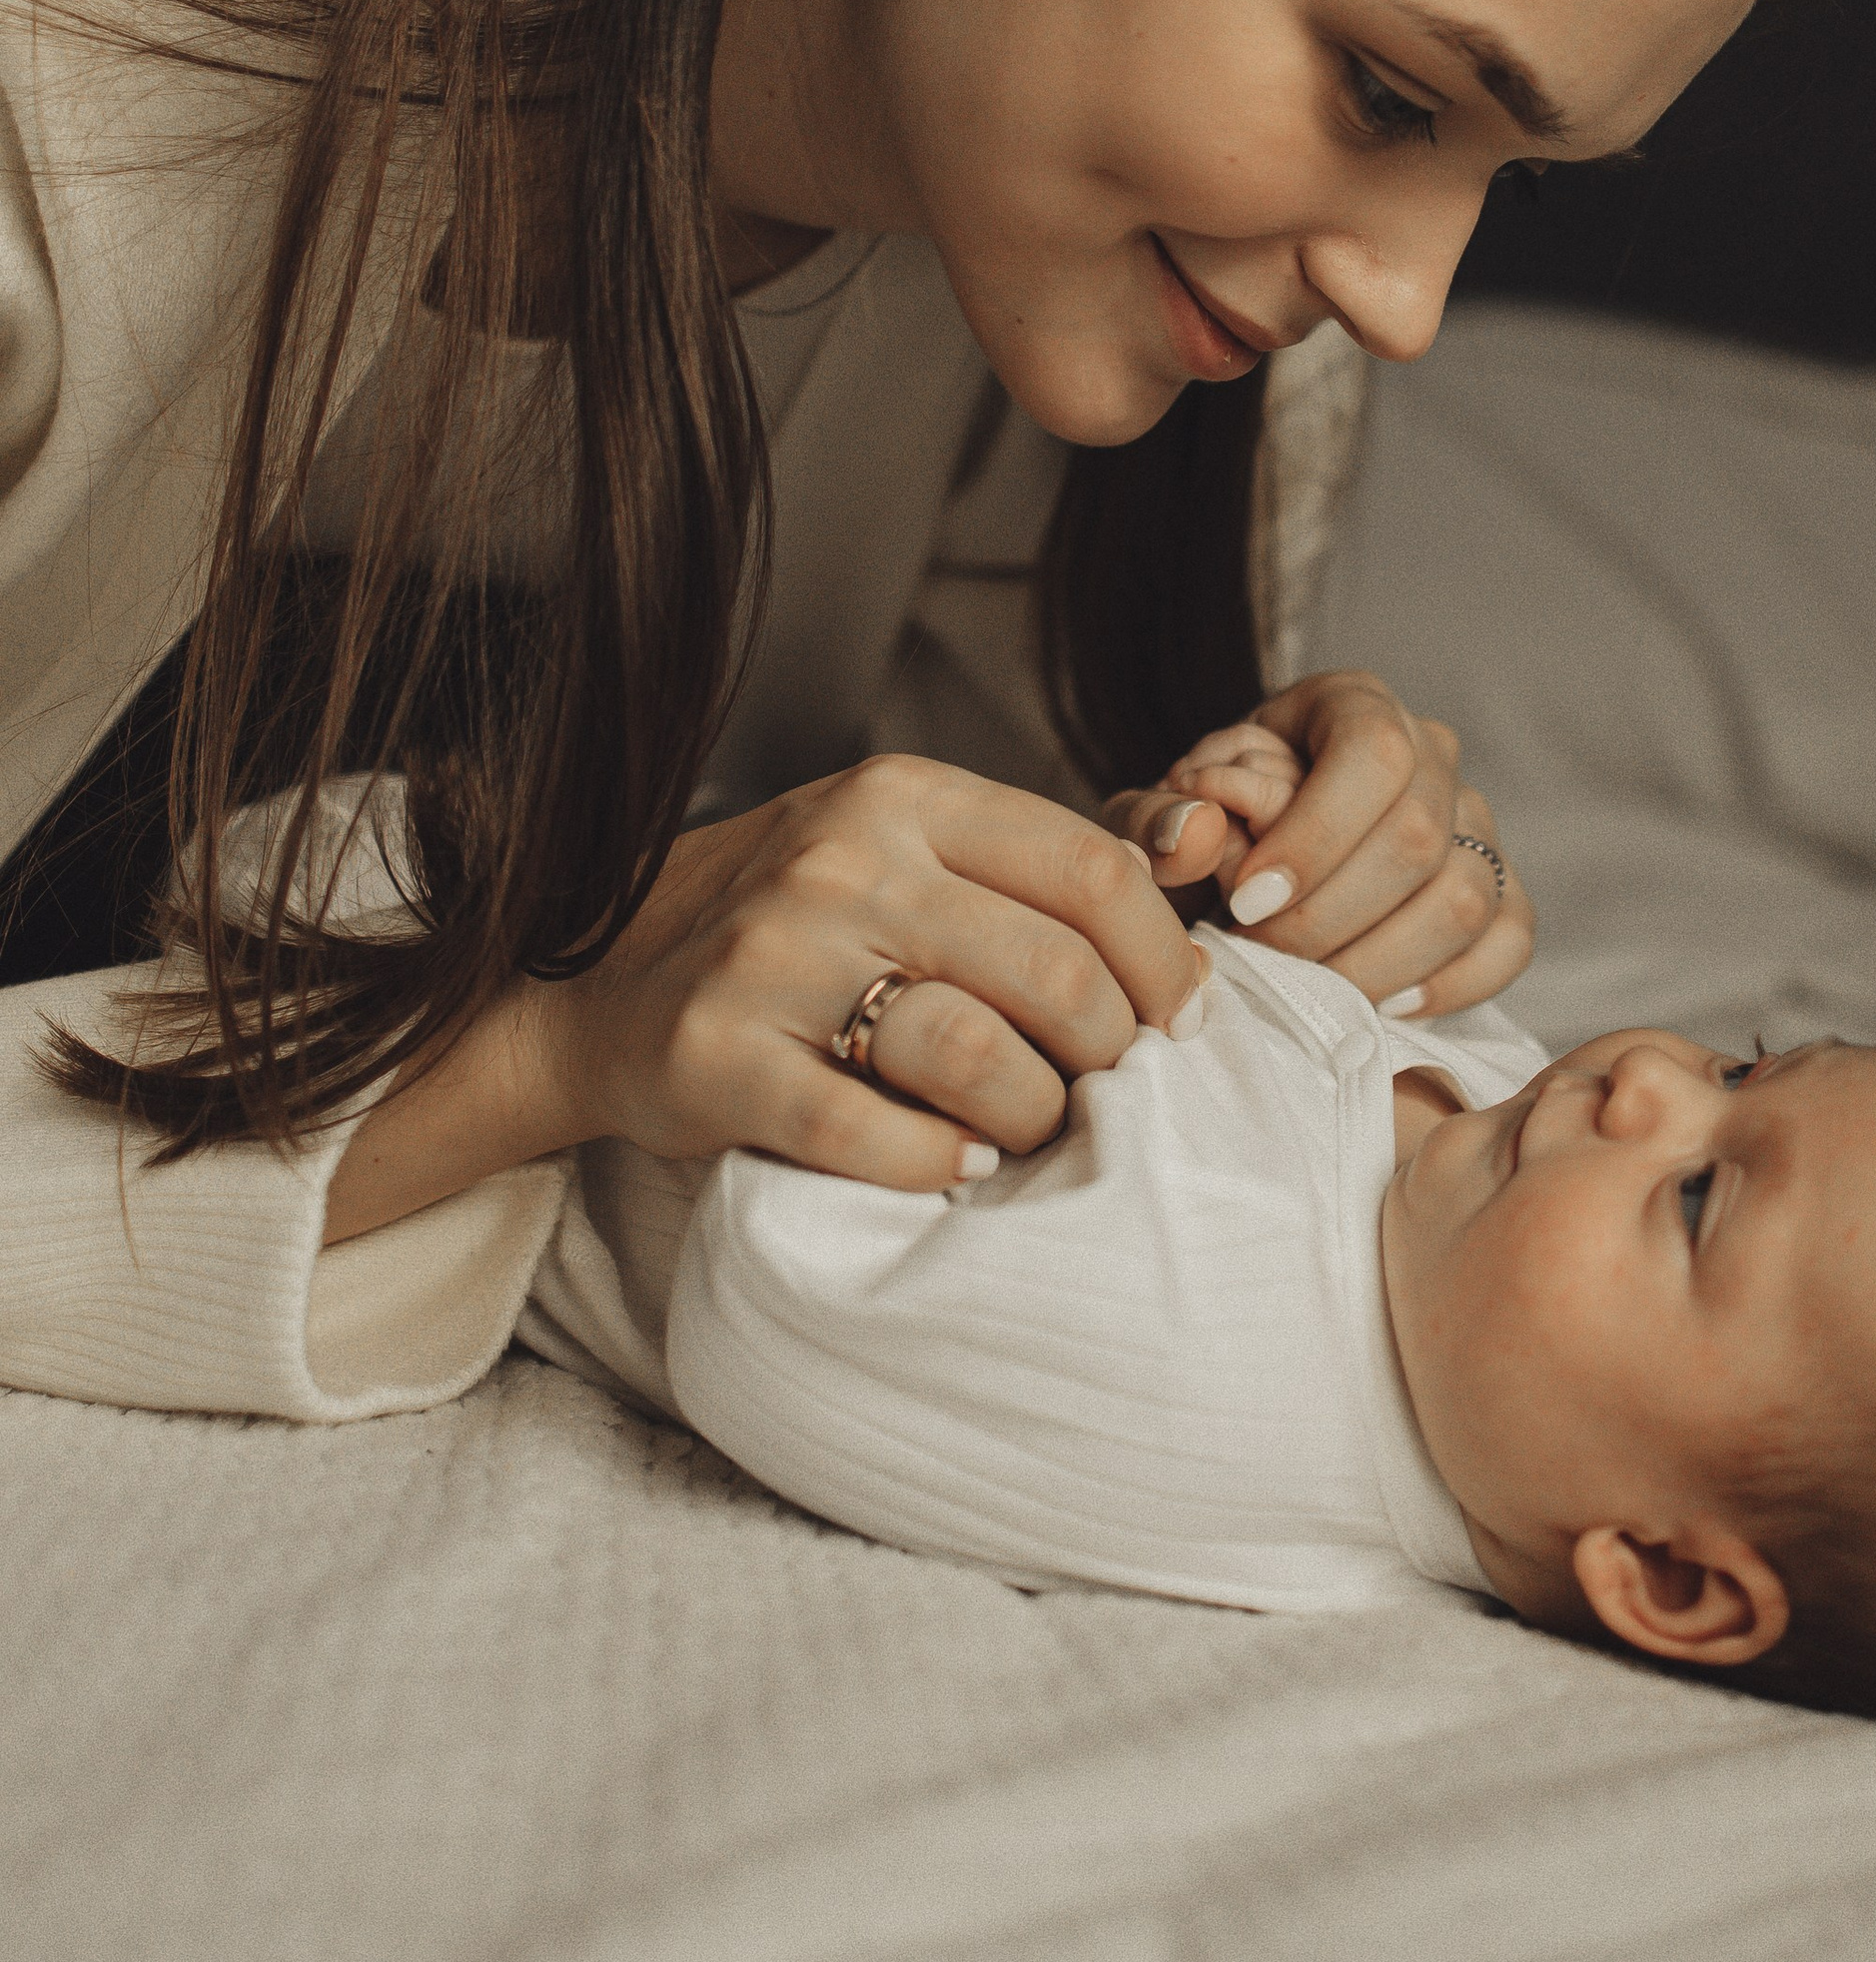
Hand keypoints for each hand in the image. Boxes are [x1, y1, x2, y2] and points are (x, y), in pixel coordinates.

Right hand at [523, 753, 1208, 1191]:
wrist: (592, 988)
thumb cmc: (792, 932)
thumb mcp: (899, 853)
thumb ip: (1028, 870)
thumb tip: (1198, 891)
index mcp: (902, 797)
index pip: (1095, 870)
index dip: (1166, 962)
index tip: (1179, 1022)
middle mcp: (840, 861)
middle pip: (1058, 971)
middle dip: (1110, 1054)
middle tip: (1103, 1094)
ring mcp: (772, 956)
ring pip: (979, 1052)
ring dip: (1033, 1116)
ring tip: (1026, 1131)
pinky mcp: (716, 1055)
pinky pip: (868, 1131)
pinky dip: (935, 1162)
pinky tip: (955, 1164)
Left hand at [1106, 671, 1533, 1018]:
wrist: (1249, 868)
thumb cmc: (1208, 832)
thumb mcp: (1159, 814)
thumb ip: (1152, 820)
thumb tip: (1196, 834)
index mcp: (1354, 705)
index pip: (1371, 753)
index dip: (1314, 835)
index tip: (1245, 900)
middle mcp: (1432, 752)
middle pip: (1416, 836)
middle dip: (1328, 917)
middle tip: (1261, 953)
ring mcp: (1477, 824)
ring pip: (1464, 898)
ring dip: (1377, 963)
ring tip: (1307, 988)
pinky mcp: (1503, 891)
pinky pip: (1509, 941)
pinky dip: (1451, 986)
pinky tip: (1381, 1002)